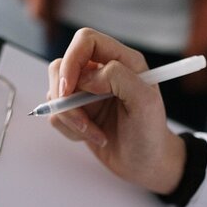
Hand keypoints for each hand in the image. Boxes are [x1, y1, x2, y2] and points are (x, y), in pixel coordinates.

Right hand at [48, 28, 185, 193]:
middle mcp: (102, 72)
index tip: (68, 89)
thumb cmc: (151, 135)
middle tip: (82, 121)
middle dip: (64, 95)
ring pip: (55, 92)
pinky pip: (56, 113)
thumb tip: (87, 77)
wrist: (147, 165)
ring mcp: (87, 92)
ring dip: (70, 117)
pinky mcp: (78, 111)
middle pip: (61, 65)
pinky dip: (69, 129)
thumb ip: (119, 78)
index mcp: (123, 61)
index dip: (71, 60)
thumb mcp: (145, 103)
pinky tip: (93, 136)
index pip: (86, 40)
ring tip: (94, 133)